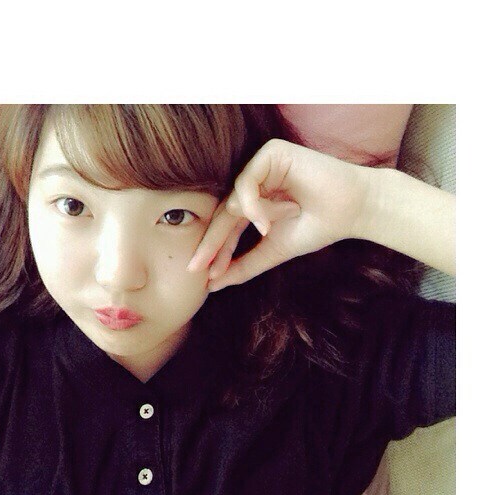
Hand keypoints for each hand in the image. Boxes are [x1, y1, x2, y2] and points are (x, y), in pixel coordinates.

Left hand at [187, 139, 374, 291]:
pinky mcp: (270, 153)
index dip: (213, 250)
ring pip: (233, 200)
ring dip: (249, 221)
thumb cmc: (317, 227)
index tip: (199, 274)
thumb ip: (243, 265)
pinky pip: (246, 183)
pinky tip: (266, 222)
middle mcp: (254, 182)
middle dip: (212, 242)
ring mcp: (261, 166)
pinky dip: (253, 206)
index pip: (225, 227)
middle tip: (198, 266)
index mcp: (253, 202)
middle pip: (223, 214)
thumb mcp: (273, 251)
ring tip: (268, 230)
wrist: (352, 211)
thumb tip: (211, 285)